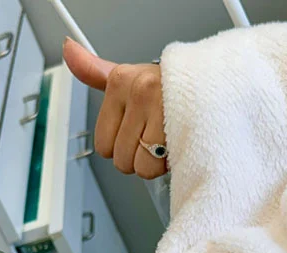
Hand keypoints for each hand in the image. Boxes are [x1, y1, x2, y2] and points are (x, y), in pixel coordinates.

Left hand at [62, 38, 166, 179]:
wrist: (217, 89)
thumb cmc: (172, 88)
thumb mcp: (131, 77)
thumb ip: (96, 71)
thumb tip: (69, 51)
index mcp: (121, 81)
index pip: (103, 143)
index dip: (123, 145)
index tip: (140, 130)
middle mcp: (138, 90)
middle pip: (120, 158)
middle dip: (140, 155)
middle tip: (158, 136)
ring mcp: (158, 107)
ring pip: (138, 166)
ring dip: (156, 162)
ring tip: (169, 140)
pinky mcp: (176, 126)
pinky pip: (155, 168)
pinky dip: (168, 165)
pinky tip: (178, 146)